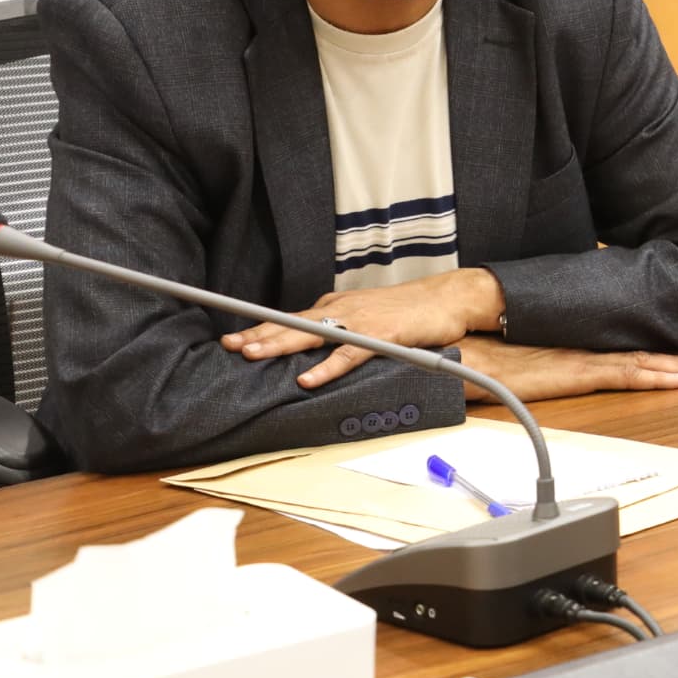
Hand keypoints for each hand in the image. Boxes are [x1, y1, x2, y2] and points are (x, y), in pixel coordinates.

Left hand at [224, 268, 505, 388]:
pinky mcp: (382, 335)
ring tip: (252, 355)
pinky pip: (348, 354)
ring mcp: (361, 321)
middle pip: (293, 323)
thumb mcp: (367, 313)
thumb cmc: (410, 309)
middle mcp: (343, 309)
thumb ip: (341, 323)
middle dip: (258, 334)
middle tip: (229, 345)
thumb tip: (317, 337)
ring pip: (313, 334)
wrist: (449, 298)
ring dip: (280, 344)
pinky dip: (326, 368)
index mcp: (337, 306)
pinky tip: (307, 380)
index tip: (233, 337)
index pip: (291, 318)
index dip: (261, 327)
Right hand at [454, 337, 677, 403]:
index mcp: (569, 349)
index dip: (651, 354)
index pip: (619, 351)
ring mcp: (580, 361)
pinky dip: (653, 376)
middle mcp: (580, 351)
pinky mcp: (574, 373)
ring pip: (638, 363)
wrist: (460, 348)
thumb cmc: (478, 357)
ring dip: (673, 367)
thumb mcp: (511, 365)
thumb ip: (530, 367)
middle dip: (674, 359)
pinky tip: (677, 380)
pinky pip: (623, 374)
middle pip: (636, 355)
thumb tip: (532, 373)